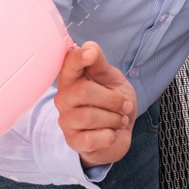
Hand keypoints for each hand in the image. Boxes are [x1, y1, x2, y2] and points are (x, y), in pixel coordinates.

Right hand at [55, 41, 136, 167]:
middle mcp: (64, 99)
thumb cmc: (113, 103)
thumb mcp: (111, 79)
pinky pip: (92, 139)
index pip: (68, 64)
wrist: (120, 131)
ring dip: (114, 119)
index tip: (91, 54)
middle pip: (84, 91)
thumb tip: (89, 47)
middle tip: (124, 106)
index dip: (79, 57)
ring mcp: (66, 121)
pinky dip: (110, 136)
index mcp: (73, 79)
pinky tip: (111, 133)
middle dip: (113, 99)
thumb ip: (100, 64)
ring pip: (90, 116)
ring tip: (119, 120)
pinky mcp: (73, 141)